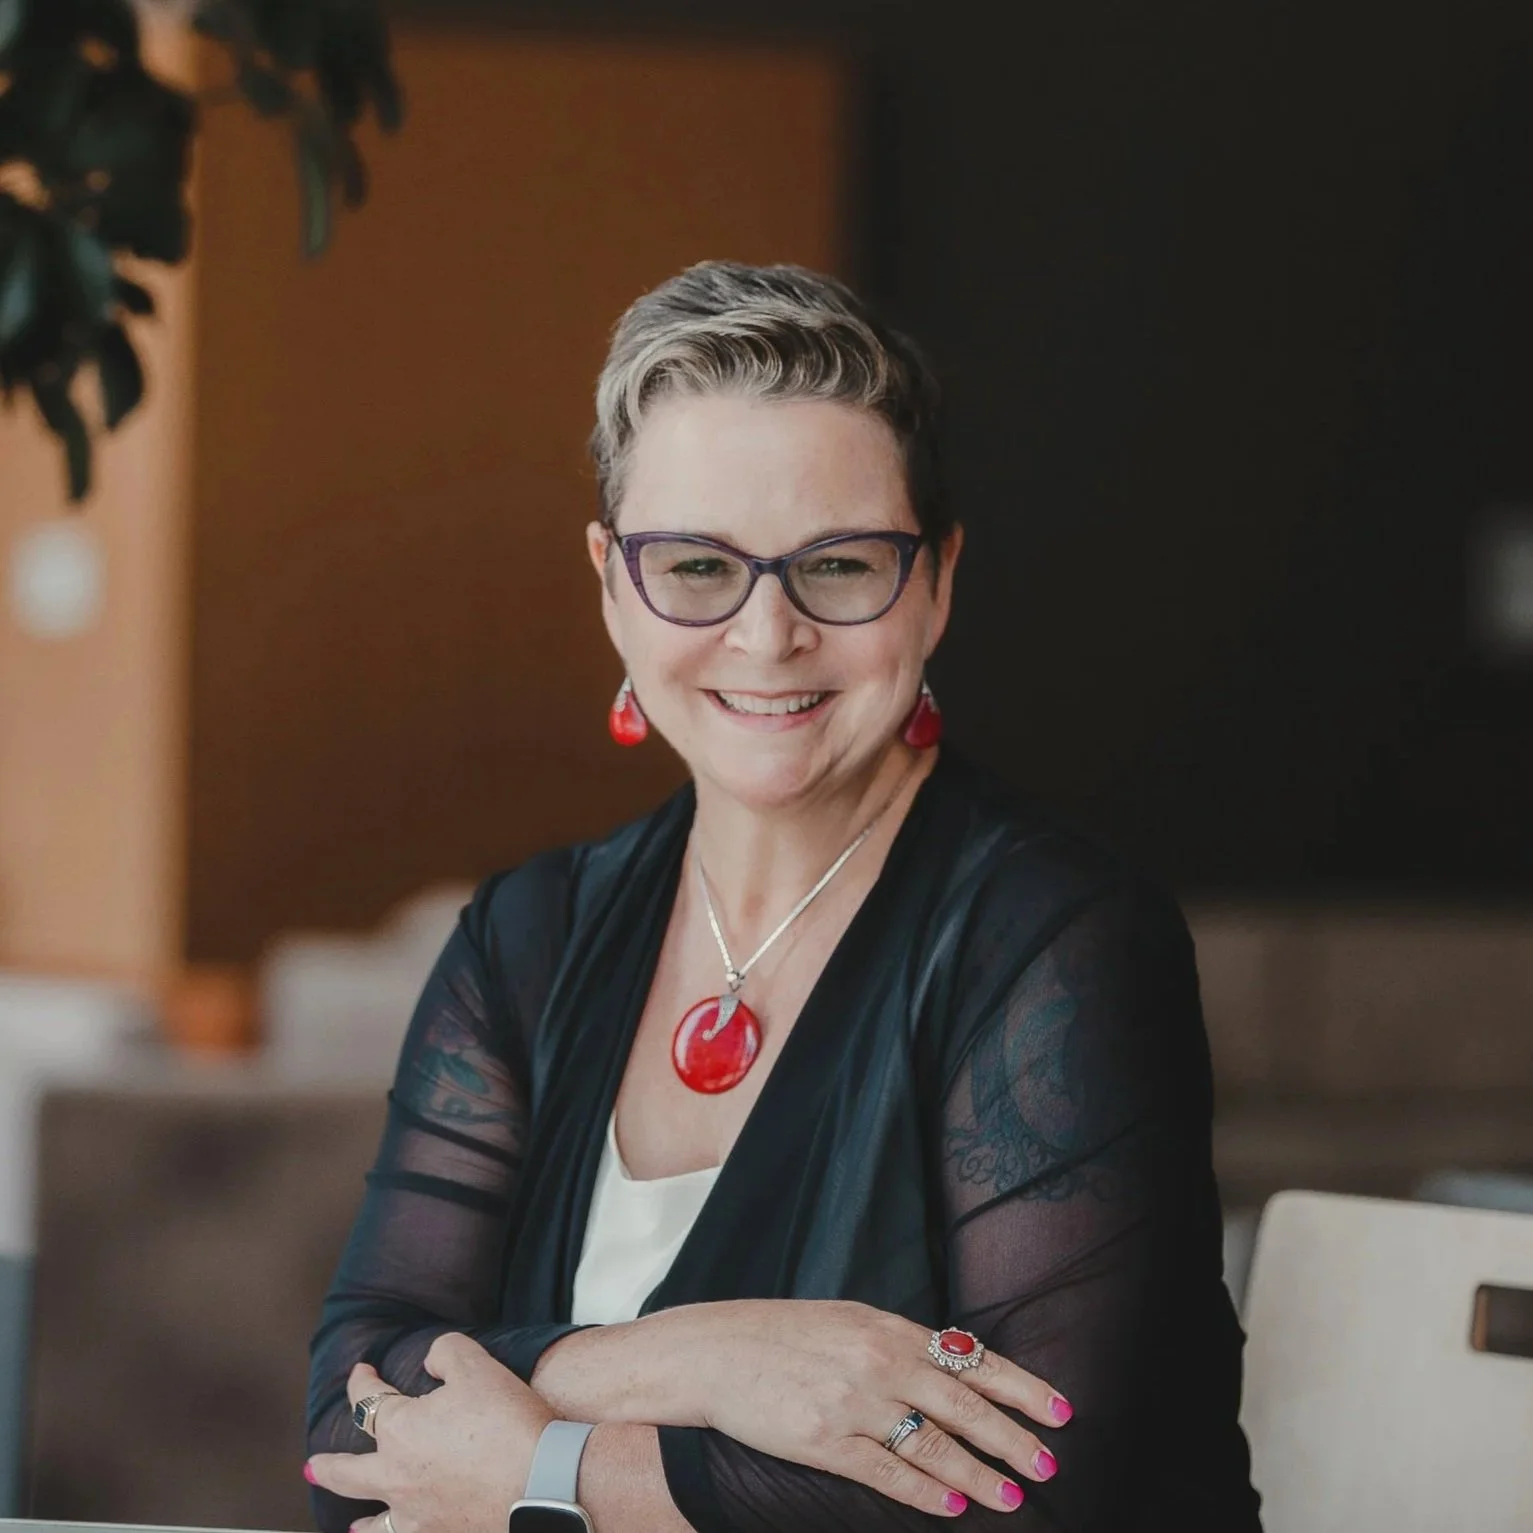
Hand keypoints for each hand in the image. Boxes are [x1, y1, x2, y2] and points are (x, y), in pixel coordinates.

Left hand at [307, 1333, 553, 1532]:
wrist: (541, 1484)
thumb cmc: (508, 1423)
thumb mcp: (478, 1365)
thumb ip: (446, 1352)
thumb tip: (429, 1362)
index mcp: (400, 1430)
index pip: (368, 1402)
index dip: (362, 1382)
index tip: (362, 1372)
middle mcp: (396, 1477)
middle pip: (347, 1474)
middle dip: (328, 1466)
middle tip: (312, 1466)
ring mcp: (416, 1515)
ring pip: (373, 1525)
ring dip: (360, 1524)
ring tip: (353, 1527)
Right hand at [662, 1301, 1068, 1518]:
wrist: (716, 1351)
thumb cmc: (783, 1333)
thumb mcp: (849, 1320)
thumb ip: (899, 1342)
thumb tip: (953, 1363)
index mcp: (889, 1328)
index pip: (972, 1359)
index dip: (1020, 1388)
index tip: (1060, 1410)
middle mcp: (878, 1362)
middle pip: (963, 1405)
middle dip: (1012, 1438)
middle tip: (1050, 1463)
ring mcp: (852, 1403)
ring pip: (932, 1445)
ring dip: (977, 1475)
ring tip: (1013, 1498)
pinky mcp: (823, 1442)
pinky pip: (886, 1472)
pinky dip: (925, 1494)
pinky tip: (952, 1509)